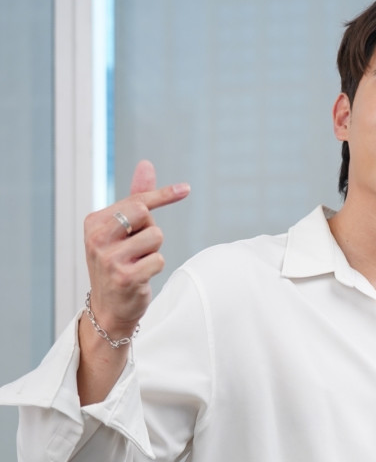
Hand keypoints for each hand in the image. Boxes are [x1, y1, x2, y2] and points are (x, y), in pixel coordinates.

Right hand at [83, 160, 189, 337]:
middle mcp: (96, 239)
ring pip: (156, 237)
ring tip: (137, 262)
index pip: (136, 201)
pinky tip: (140, 276)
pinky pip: (159, 259)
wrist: (110, 307)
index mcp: (94, 222)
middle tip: (138, 245)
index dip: (163, 195)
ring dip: (154, 250)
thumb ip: (136, 196)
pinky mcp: (125, 277)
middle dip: (151, 227)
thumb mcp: (122, 228)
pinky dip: (156, 266)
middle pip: (146, 214)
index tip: (186, 189)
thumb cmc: (119, 260)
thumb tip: (146, 164)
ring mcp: (109, 259)